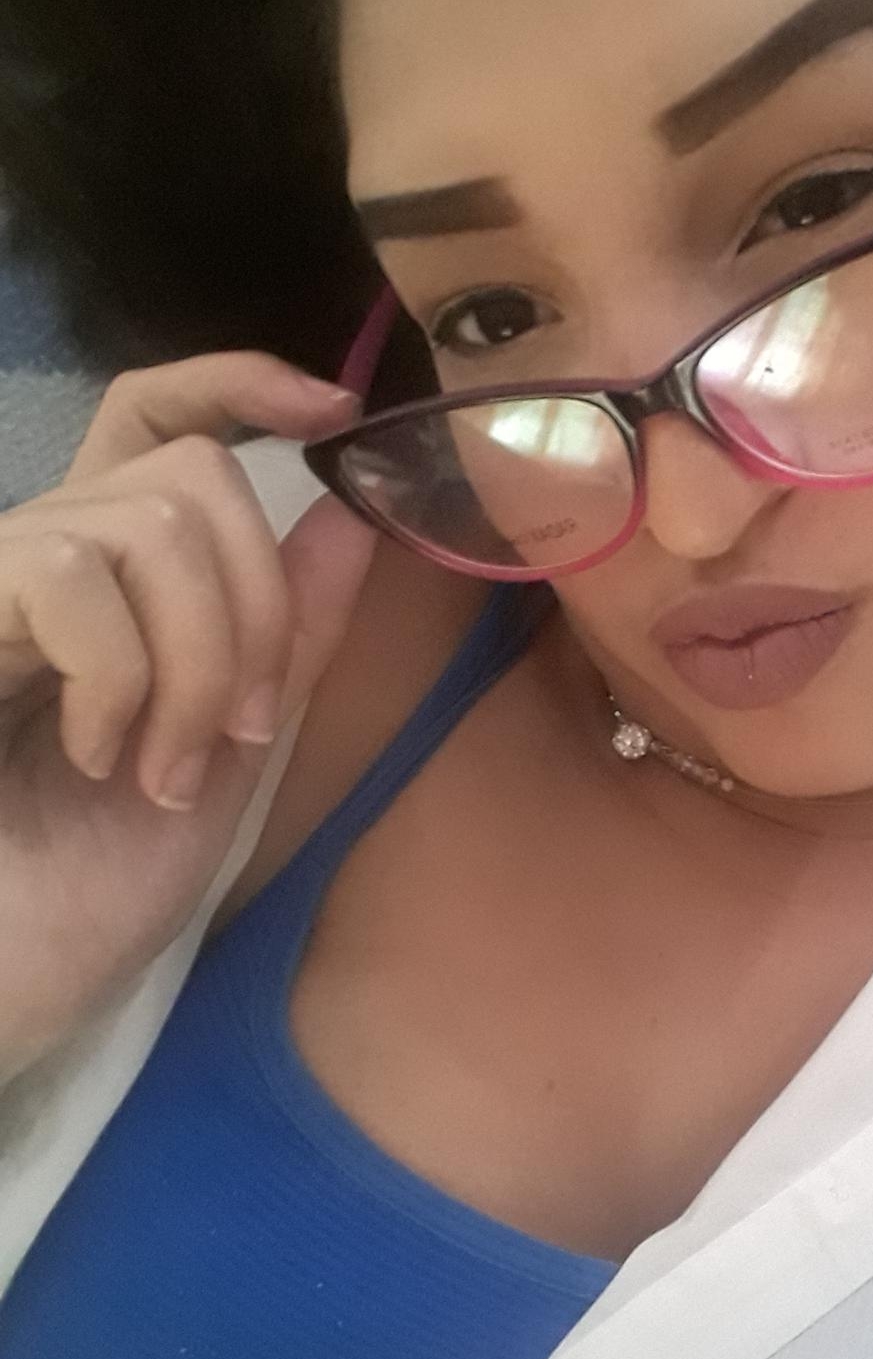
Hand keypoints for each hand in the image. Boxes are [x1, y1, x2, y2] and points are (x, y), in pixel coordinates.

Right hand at [0, 350, 378, 1075]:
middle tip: (236, 731)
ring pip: (150, 525)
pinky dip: (120, 676)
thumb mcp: (228, 748)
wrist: (7, 973)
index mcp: (117, 577)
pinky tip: (95, 758)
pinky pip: (70, 574)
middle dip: (258, 607)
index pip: (160, 419)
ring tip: (164, 771)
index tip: (335, 410)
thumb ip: (284, 634)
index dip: (241, 385)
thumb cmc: (96, 880)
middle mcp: (49, 554)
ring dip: (196, 661)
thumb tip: (351, 512)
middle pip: (194, 475)